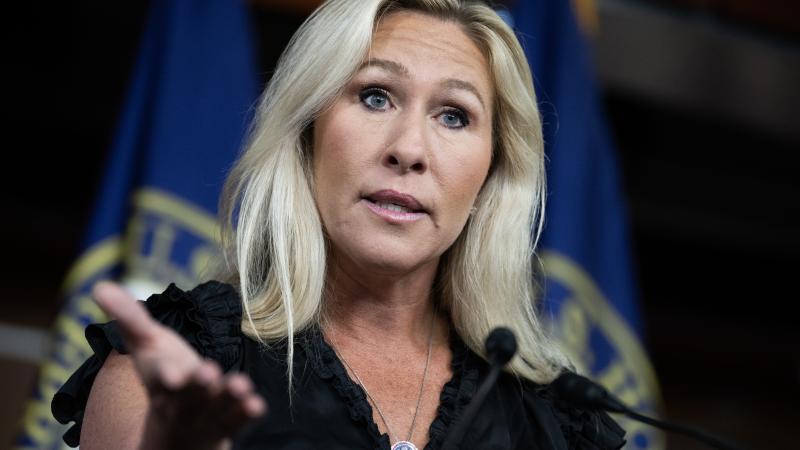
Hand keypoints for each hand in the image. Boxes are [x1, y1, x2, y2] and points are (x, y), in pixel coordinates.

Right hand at [91, 281, 265, 449]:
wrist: (178, 428)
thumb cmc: (163, 373)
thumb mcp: (145, 345)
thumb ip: (128, 318)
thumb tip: (99, 286)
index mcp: (161, 380)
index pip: (160, 377)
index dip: (166, 374)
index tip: (170, 374)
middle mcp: (183, 400)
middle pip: (190, 394)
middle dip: (199, 384)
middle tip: (208, 372)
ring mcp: (206, 413)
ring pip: (216, 407)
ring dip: (228, 396)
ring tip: (241, 385)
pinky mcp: (228, 421)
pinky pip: (237, 420)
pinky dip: (246, 413)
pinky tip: (257, 405)